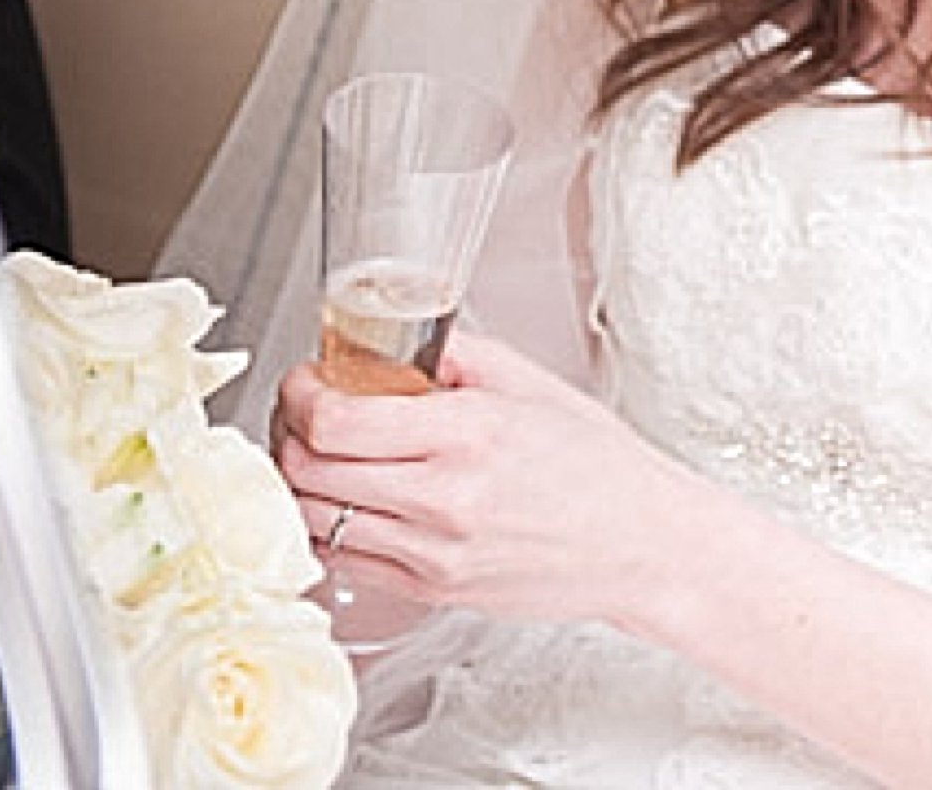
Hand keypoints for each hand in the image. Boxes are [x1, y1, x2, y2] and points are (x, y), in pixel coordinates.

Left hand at [273, 331, 690, 627]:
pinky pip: (342, 560)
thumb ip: (455, 356)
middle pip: (307, 470)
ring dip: (300, 480)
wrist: (643, 546)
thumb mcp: (533, 385)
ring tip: (322, 454)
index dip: (300, 394)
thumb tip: (390, 340)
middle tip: (304, 411)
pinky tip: (350, 501)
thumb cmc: (600, 467)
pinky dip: (326, 526)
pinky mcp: (430, 592)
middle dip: (289, 432)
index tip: (306, 379)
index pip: (337, 420)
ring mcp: (433, 553)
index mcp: (470, 433)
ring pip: (312, 518)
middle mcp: (445, 498)